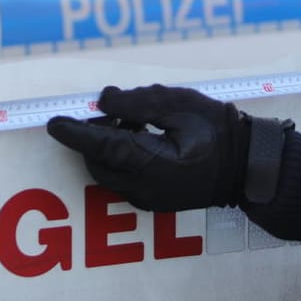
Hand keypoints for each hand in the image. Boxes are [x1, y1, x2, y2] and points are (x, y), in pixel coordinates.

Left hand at [46, 84, 249, 211]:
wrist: (247, 167)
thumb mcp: (181, 105)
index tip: (53, 122)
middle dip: (94, 135)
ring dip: (108, 145)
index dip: (75, 133)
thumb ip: (139, 102)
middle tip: (111, 109)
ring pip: (108, 172)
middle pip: (99, 162)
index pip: (101, 147)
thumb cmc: (220, 131)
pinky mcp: (152, 200)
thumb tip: (102, 100)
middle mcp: (144, 189)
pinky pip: (122, 178)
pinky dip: (120, 156)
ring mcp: (147, 199)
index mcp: (151, 164)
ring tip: (134, 118)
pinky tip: (142, 135)